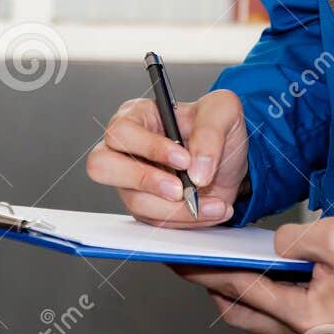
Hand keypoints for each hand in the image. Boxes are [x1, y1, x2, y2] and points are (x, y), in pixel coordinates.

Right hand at [85, 89, 248, 227]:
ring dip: (175, 208)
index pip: (122, 132)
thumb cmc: (218, 127)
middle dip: (144, 180)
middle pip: (103, 166)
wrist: (230, 160)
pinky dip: (185, 220)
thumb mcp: (223, 111)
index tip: (184, 160)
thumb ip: (210, 133)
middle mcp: (127, 149)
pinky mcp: (146, 206)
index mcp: (138, 116)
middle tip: (180, 188)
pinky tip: (211, 209)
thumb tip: (196, 171)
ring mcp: (132, 181)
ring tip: (212, 203)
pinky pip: (154, 221)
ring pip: (134, 201)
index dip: (149, 147)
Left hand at [175, 217, 333, 333]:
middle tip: (190, 263)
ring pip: (264, 320)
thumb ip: (292, 240)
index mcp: (305, 318)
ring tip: (220, 264)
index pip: (240, 290)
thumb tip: (273, 246)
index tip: (181, 257)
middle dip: (213, 288)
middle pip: (243, 315)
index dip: (205, 270)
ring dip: (241, 295)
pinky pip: (289, 318)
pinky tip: (265, 274)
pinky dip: (269, 298)